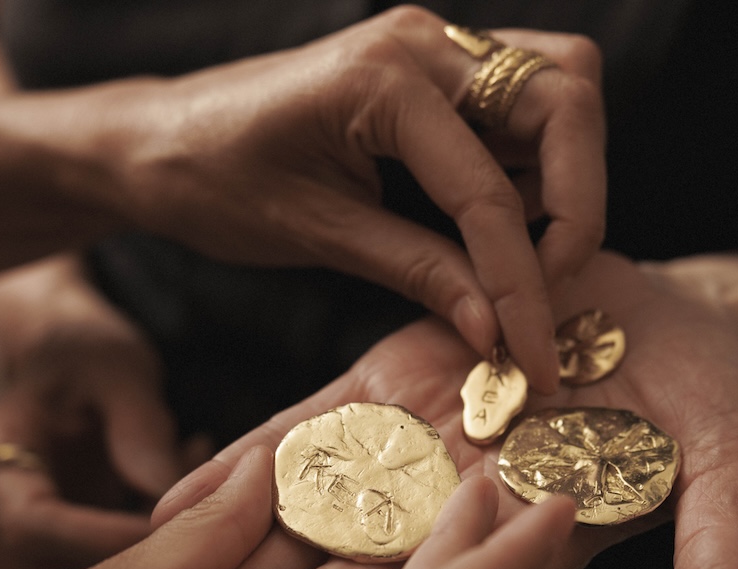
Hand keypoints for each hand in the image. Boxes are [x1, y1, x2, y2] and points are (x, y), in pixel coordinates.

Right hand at [0, 259, 204, 568]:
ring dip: (148, 563)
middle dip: (135, 559)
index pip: (31, 525)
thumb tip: (171, 495)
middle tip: (207, 528)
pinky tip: (188, 516)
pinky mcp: (44, 561)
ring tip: (202, 503)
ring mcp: (8, 544)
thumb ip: (140, 428)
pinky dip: (148, 560)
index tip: (174, 529)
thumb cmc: (84, 356)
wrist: (65, 367)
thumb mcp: (118, 369)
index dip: (103, 538)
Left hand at [99, 4, 605, 390]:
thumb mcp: (315, 236)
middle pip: (566, 98)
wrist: (158, 137)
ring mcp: (432, 45)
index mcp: (381, 82)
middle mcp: (421, 43)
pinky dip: (533, 162)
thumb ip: (417, 272)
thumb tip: (497, 330)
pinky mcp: (434, 66)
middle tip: (551, 284)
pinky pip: (524, 100)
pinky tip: (493, 219)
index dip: (524, 285)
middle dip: (579, 203)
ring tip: (520, 250)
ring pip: (560, 88)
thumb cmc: (213, 181)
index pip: (489, 193)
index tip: (539, 355)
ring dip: (565, 173)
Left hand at [155, 252, 737, 568]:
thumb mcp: (725, 463)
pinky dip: (242, 471)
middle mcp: (449, 526)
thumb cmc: (705, 398)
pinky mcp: (376, 399)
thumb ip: (713, 545)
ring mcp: (403, 461)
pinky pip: (302, 440)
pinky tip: (167, 501)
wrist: (658, 315)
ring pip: (309, 522)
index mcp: (518, 560)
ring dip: (232, 563)